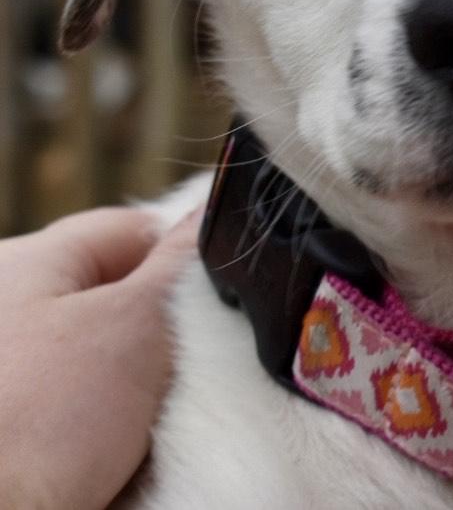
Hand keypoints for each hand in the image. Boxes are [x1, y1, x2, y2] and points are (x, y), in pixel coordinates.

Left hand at [0, 207, 198, 509]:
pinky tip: (134, 443)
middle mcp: (8, 309)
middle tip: (203, 358)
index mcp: (23, 262)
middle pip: (121, 293)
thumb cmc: (40, 423)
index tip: (225, 295)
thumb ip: (183, 263)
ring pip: (111, 353)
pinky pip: (90, 404)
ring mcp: (11, 372)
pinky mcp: (18, 428)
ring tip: (164, 409)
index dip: (188, 256)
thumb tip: (217, 215)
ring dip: (148, 379)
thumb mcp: (135, 323)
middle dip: (169, 325)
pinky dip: (119, 421)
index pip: (132, 230)